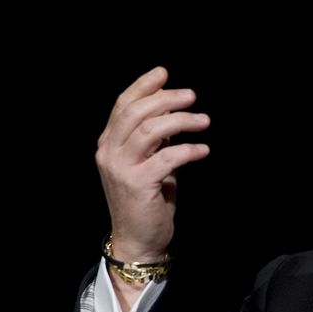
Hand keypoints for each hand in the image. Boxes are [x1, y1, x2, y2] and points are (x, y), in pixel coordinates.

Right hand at [95, 66, 210, 261]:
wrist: (139, 238)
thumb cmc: (147, 198)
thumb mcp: (149, 161)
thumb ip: (154, 137)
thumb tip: (169, 108)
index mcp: (109, 143)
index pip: (123, 105)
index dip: (143, 86)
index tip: (163, 73)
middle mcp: (109, 153)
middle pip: (136, 112)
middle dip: (165, 99)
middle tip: (191, 96)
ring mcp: (121, 169)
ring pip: (150, 131)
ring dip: (181, 121)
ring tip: (203, 121)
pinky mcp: (138, 185)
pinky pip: (167, 158)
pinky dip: (188, 151)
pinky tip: (203, 150)